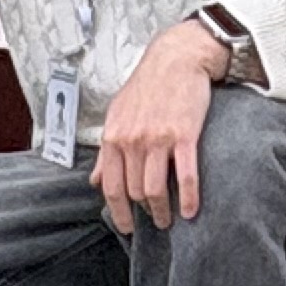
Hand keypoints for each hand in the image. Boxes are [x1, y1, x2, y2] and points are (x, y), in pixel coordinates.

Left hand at [92, 23, 221, 231]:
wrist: (176, 58)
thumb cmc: (148, 86)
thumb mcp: (118, 114)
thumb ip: (107, 150)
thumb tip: (96, 180)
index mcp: (114, 137)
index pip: (111, 187)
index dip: (118, 213)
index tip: (127, 227)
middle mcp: (132, 140)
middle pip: (134, 192)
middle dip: (144, 212)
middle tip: (155, 221)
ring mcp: (157, 139)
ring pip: (154, 189)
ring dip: (162, 211)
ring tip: (169, 220)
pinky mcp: (183, 135)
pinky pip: (185, 176)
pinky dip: (188, 198)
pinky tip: (190, 211)